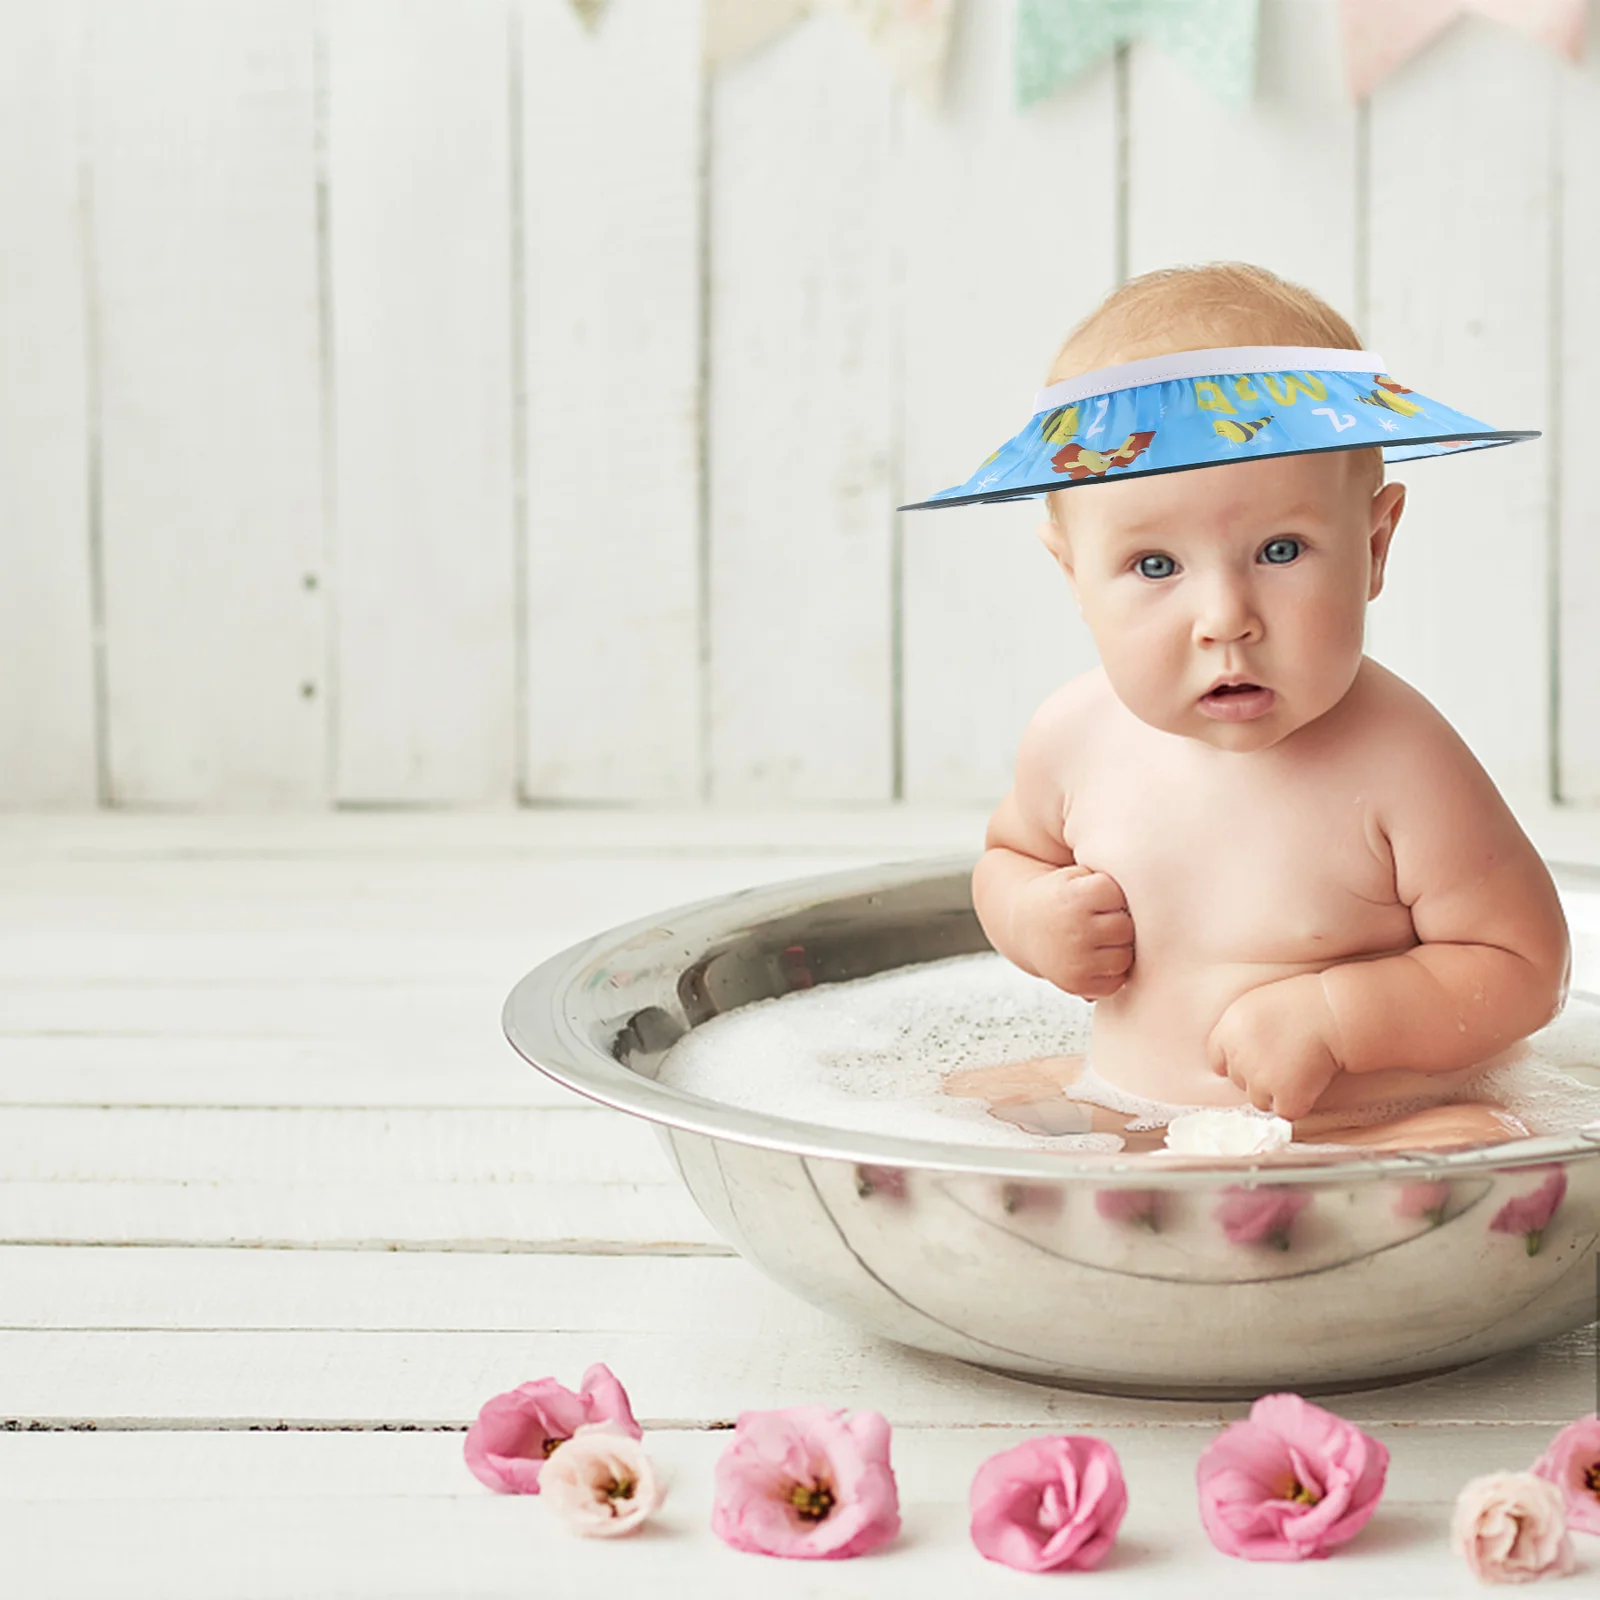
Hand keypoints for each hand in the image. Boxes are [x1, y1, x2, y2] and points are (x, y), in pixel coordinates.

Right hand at [1011, 864, 1133, 1000]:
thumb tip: (1164, 898)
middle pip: (1127, 928)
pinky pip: (1115, 981)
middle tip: (1098, 918)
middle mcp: (1077, 930)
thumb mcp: (1081, 874)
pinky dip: (1110, 972)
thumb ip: (1115, 878)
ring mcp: (1077, 960)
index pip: (1123, 896)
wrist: (1025, 926)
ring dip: (1117, 949)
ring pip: (1125, 957)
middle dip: (1119, 922)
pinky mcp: (1078, 984)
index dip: (1114, 896)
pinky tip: (1094, 956)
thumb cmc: (1063, 896)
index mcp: (1078, 896)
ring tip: (1097, 938)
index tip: (1098, 896)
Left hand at [1206, 975, 1343, 1120]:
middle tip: (1285, 1061)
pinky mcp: (1284, 1097)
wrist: (1333, 1014)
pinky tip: (1310, 1085)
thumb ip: (1241, 1029)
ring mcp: (1259, 1081)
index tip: (1255, 1060)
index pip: (1218, 1060)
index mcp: (1228, 1032)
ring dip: (1276, 1093)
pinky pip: (1286, 1112)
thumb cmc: (1303, 1002)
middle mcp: (1238, 1058)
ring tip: (1299, 1072)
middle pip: (1240, 1081)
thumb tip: (1239, 1049)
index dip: (1236, 1062)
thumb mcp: (1257, 1004)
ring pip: (1260, 1100)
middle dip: (1259, 1077)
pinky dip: (1298, 1104)